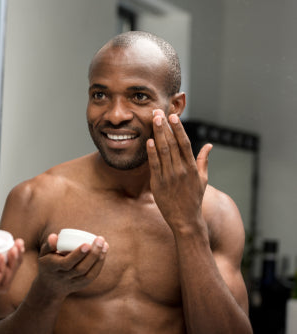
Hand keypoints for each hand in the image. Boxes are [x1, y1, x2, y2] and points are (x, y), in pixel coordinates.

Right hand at [35, 233, 108, 298]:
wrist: (50, 287)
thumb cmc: (48, 264)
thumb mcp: (44, 254)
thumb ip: (49, 244)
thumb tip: (55, 236)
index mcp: (53, 268)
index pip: (66, 263)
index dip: (78, 255)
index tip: (87, 244)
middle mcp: (63, 277)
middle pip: (80, 269)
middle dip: (92, 254)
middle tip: (100, 240)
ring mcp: (73, 283)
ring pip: (88, 274)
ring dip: (98, 259)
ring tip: (105, 245)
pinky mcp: (81, 285)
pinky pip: (92, 276)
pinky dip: (99, 264)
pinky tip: (103, 253)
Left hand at [146, 109, 211, 233]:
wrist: (186, 220)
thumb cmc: (193, 199)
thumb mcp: (202, 179)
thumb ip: (204, 161)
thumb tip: (209, 146)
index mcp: (192, 167)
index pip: (185, 143)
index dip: (178, 129)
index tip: (173, 116)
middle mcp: (181, 170)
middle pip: (172, 144)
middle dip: (164, 127)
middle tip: (158, 112)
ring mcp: (170, 177)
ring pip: (163, 151)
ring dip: (158, 135)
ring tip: (153, 121)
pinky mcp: (159, 184)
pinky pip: (155, 165)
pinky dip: (152, 153)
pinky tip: (149, 141)